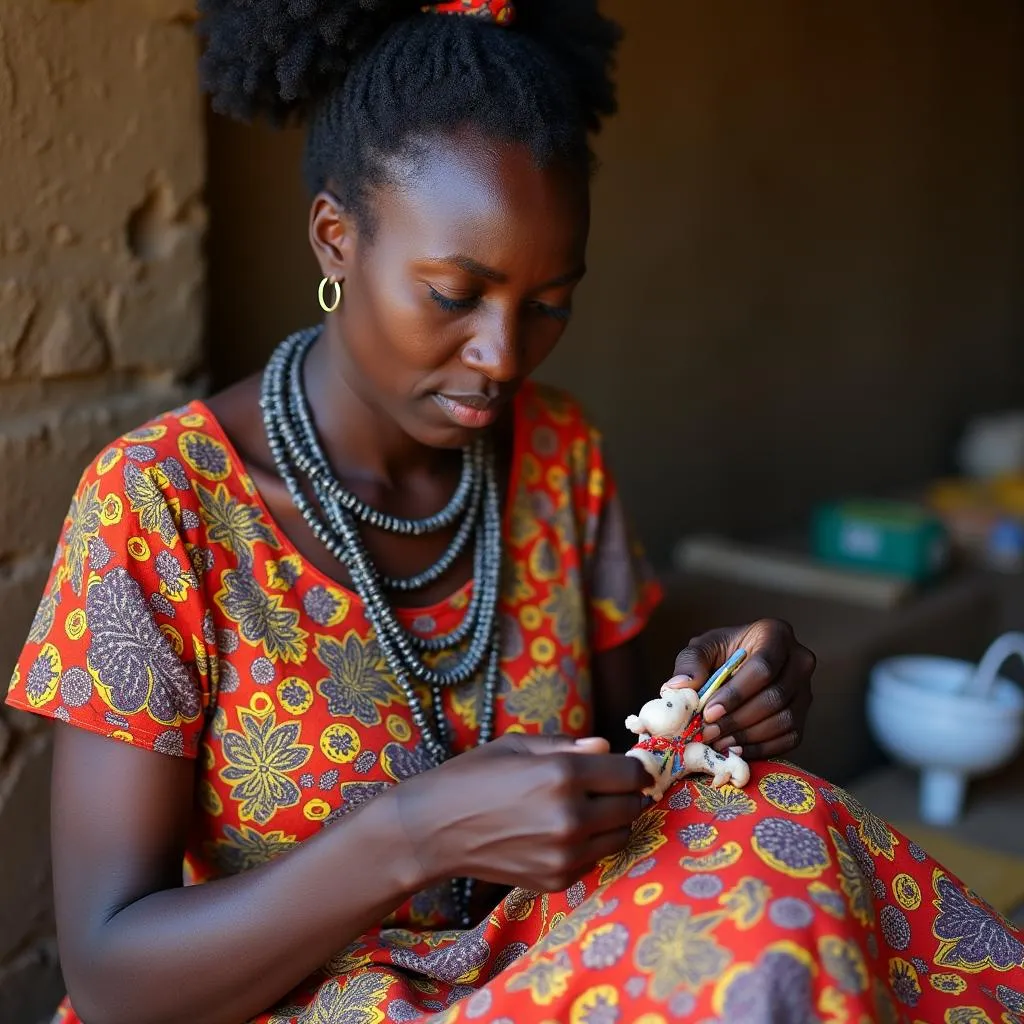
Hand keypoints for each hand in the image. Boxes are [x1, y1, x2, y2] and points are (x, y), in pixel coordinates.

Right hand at [393, 734, 649, 892]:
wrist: (433, 830)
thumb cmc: (472, 777)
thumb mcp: (517, 746)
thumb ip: (567, 745)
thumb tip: (605, 747)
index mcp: (562, 775)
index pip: (629, 773)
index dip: (633, 767)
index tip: (627, 766)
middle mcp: (570, 817)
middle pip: (631, 806)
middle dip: (626, 793)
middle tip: (606, 786)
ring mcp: (565, 853)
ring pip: (621, 835)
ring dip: (612, 820)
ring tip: (584, 808)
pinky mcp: (557, 879)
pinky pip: (596, 858)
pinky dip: (590, 844)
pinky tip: (561, 832)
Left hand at [665, 619, 814, 759]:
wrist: (739, 665)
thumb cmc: (722, 653)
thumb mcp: (702, 648)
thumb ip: (690, 663)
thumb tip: (680, 686)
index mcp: (775, 634)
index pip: (763, 667)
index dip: (736, 693)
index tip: (709, 712)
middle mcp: (799, 661)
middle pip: (775, 697)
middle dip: (738, 719)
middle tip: (708, 732)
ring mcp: (805, 690)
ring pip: (784, 720)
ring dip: (748, 736)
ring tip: (718, 742)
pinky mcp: (804, 716)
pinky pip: (789, 738)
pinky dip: (762, 748)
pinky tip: (735, 750)